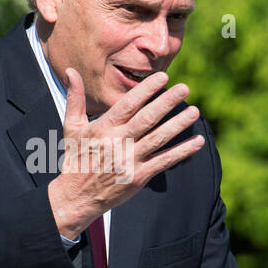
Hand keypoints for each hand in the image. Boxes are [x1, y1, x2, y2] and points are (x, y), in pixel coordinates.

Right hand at [47, 68, 204, 238]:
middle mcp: (117, 143)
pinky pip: (164, 161)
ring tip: (194, 111)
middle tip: (184, 88)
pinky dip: (182, 151)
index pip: (128, 104)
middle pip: (147, 118)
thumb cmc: (76, 159)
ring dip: (178, 124)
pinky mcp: (139, 177)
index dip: (147, 89)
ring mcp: (129, 161)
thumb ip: (75, 98)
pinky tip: (197, 142)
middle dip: (167, 102)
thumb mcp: (71, 128)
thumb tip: (70, 70)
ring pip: (159, 138)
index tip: (163, 77)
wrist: (76, 197)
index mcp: (103, 128)